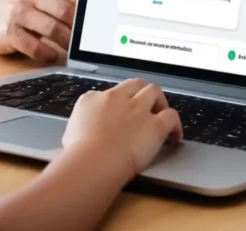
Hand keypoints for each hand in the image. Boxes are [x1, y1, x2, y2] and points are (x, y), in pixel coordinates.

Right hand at [0, 0, 80, 61]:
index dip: (88, 7)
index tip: (96, 19)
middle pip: (67, 12)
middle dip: (80, 29)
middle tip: (88, 39)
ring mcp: (18, 11)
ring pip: (53, 29)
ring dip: (67, 42)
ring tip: (73, 49)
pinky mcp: (9, 32)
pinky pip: (34, 46)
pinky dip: (47, 53)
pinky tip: (52, 55)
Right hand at [62, 78, 182, 181]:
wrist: (94, 161)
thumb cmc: (78, 154)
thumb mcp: (70, 134)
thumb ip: (81, 126)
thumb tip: (82, 131)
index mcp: (93, 99)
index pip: (109, 93)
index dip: (118, 103)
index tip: (121, 113)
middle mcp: (117, 98)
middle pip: (135, 84)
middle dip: (142, 93)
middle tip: (145, 107)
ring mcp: (137, 109)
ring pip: (154, 91)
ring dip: (159, 101)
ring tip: (161, 115)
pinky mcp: (155, 125)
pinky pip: (171, 116)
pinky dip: (175, 124)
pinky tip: (174, 135)